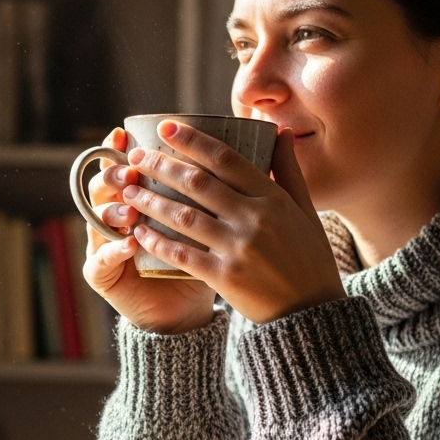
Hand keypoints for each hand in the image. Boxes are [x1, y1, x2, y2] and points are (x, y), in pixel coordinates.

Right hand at [82, 128, 215, 334]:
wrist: (186, 309)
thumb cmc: (205, 259)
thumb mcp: (216, 220)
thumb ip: (224, 185)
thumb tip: (263, 136)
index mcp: (138, 196)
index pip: (123, 165)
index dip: (121, 149)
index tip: (127, 134)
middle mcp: (116, 216)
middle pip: (104, 186)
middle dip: (115, 174)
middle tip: (132, 168)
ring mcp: (104, 245)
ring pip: (97, 218)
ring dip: (114, 210)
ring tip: (132, 207)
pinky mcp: (102, 274)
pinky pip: (100, 260)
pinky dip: (113, 250)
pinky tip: (130, 242)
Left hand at [119, 121, 343, 323]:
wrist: (311, 313)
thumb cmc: (309, 259)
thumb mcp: (305, 210)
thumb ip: (288, 170)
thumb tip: (279, 130)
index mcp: (273, 198)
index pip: (226, 158)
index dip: (193, 140)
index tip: (166, 127)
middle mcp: (254, 218)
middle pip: (197, 182)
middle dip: (161, 166)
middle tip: (136, 157)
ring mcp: (237, 248)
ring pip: (183, 215)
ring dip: (151, 200)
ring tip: (128, 191)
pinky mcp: (223, 277)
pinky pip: (181, 253)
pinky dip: (157, 241)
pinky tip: (138, 232)